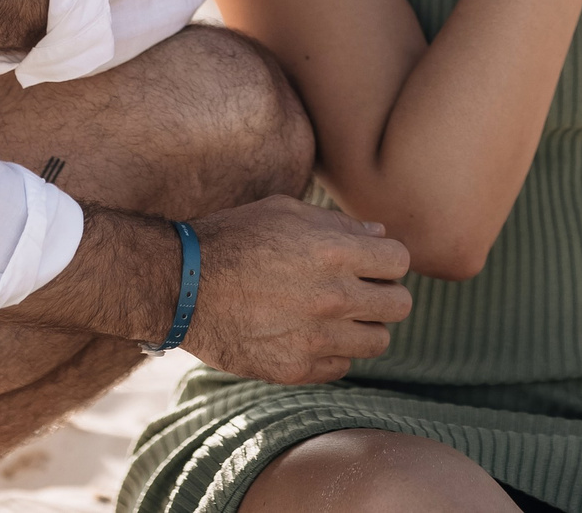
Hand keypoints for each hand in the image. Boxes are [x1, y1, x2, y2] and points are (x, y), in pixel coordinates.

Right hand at [179, 194, 414, 384]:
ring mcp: (316, 338)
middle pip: (400, 305)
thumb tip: (379, 235)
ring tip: (336, 315)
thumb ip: (337, 224)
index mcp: (335, 252)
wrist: (181, 287)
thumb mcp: (284, 211)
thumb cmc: (232, 238)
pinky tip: (309, 334)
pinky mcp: (296, 370)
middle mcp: (333, 298)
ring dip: (363, 326)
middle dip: (384, 294)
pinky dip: (333, 352)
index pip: (399, 261)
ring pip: (378, 341)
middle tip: (359, 290)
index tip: (369, 262)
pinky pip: (342, 366)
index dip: (386, 260)